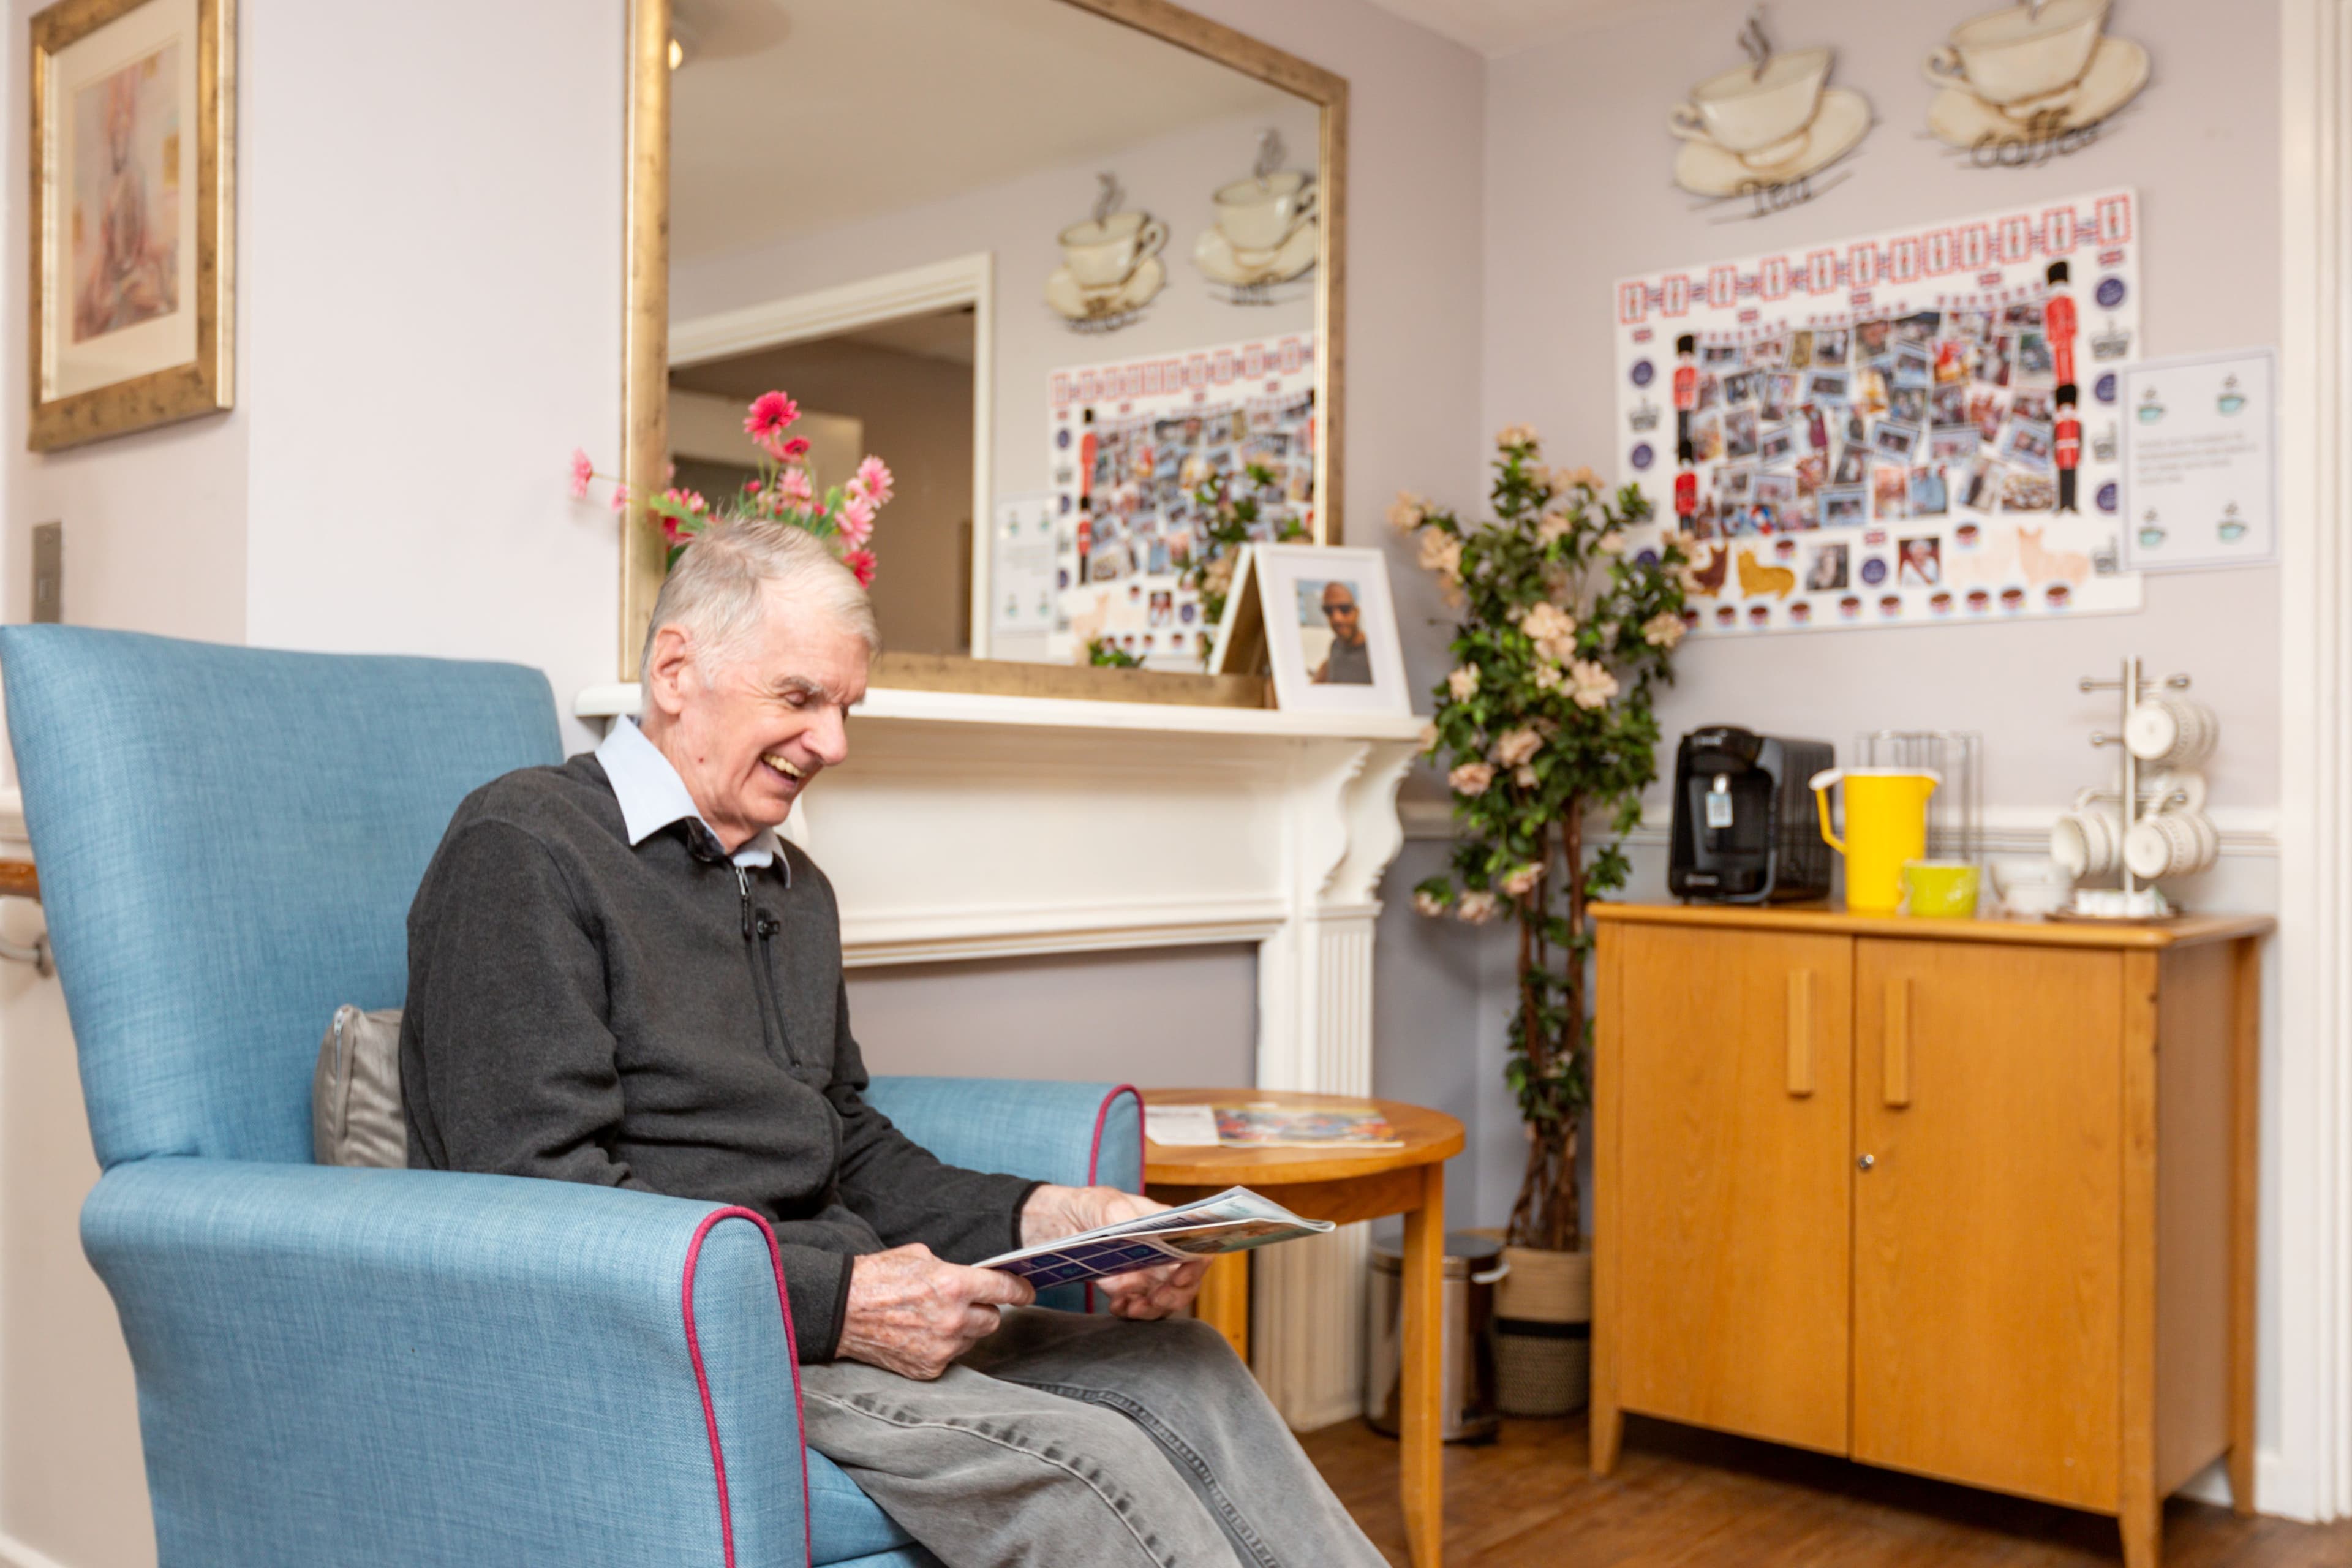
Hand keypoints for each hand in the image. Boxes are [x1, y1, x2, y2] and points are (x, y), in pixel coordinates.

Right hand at [837, 1244, 1033, 1380]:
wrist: (841, 1309)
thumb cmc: (878, 1276)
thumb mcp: (920, 1256)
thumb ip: (953, 1269)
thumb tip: (974, 1277)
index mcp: (954, 1285)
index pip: (1005, 1290)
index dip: (1020, 1290)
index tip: (1027, 1292)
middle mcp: (953, 1320)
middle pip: (993, 1319)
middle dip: (985, 1309)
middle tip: (966, 1302)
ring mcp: (941, 1348)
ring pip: (973, 1340)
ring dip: (965, 1329)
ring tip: (937, 1318)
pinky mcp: (928, 1368)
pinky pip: (951, 1357)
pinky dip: (944, 1347)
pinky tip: (922, 1334)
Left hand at [1021, 1185, 1209, 1320]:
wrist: (1055, 1222)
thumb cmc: (1088, 1204)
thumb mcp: (1106, 1202)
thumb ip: (1126, 1217)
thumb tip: (1145, 1236)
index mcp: (1164, 1227)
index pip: (1196, 1247)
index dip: (1196, 1265)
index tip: (1180, 1278)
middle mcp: (1161, 1252)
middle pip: (1186, 1281)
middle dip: (1176, 1296)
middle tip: (1155, 1300)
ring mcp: (1144, 1273)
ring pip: (1165, 1300)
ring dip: (1153, 1309)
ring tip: (1131, 1307)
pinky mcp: (1125, 1289)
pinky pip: (1138, 1307)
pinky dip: (1131, 1312)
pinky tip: (1117, 1306)